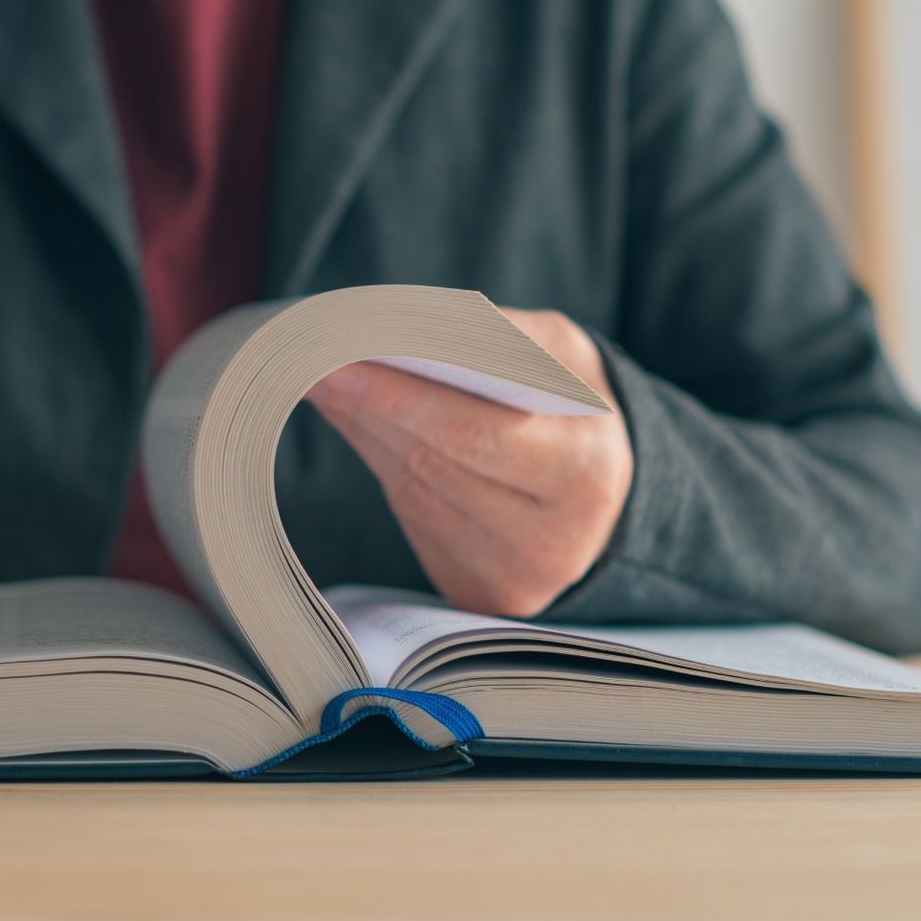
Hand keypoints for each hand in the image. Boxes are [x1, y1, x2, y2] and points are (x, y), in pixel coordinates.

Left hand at [306, 308, 632, 618]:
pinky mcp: (477, 592)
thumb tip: (403, 328)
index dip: (400, 398)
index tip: (341, 358)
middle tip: (308, 359)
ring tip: (323, 379)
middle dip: (369, 406)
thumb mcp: (565, 357)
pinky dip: (382, 462)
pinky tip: (357, 420)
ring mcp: (512, 578)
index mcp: (587, 474)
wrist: (612, 498)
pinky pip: (413, 516)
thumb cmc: (578, 410)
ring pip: (413, 490)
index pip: (474, 434)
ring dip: (365, 430)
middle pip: (434, 463)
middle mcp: (554, 541)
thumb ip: (498, 339)